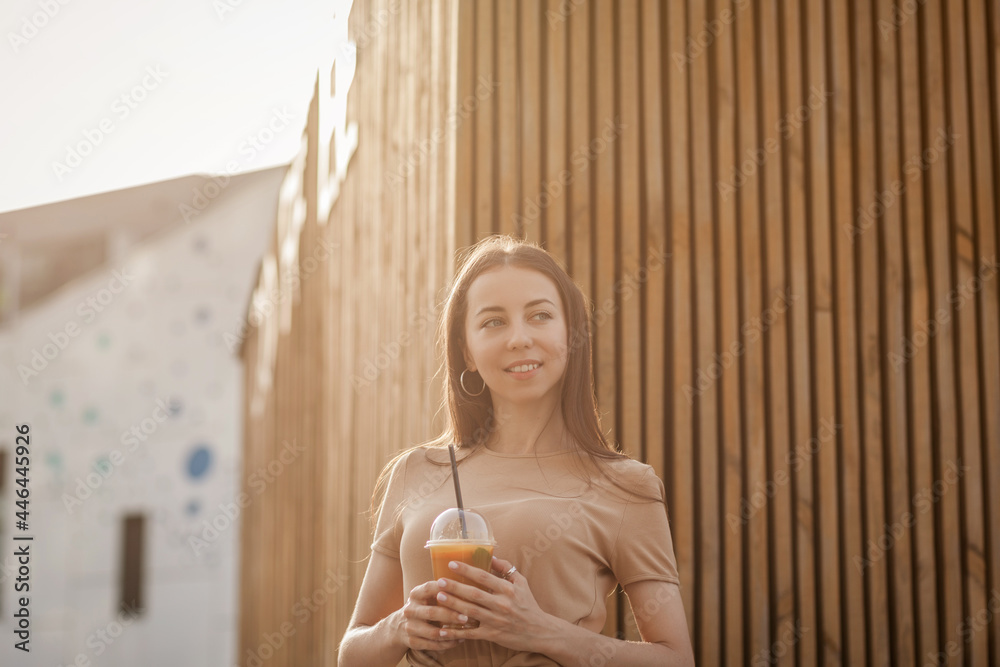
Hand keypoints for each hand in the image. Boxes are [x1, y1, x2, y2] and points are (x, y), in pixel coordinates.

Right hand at [396, 579, 468, 652]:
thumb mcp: (427, 595)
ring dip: (451, 633)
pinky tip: (458, 640)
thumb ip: (442, 591)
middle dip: (451, 615)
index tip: (461, 591)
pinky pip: (432, 645)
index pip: (430, 588)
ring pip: (433, 633)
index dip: (445, 588)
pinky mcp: (412, 642)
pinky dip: (447, 644)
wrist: (399, 626)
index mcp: (415, 594)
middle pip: (432, 612)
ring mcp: (410, 627)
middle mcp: (410, 610)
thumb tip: (467, 588)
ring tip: (465, 632)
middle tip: (466, 617)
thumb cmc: (423, 606)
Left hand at [432, 556, 557, 652]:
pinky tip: (444, 629)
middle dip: (455, 587)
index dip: (467, 570)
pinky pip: (472, 633)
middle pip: (474, 594)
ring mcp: (496, 620)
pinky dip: (457, 632)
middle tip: (439, 581)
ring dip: (454, 604)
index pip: (484, 577)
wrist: (540, 631)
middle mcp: (501, 604)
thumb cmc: (529, 605)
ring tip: (439, 597)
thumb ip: (507, 569)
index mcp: (507, 589)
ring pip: (471, 612)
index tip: (452, 564)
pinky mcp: (493, 634)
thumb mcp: (522, 583)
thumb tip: (491, 556)